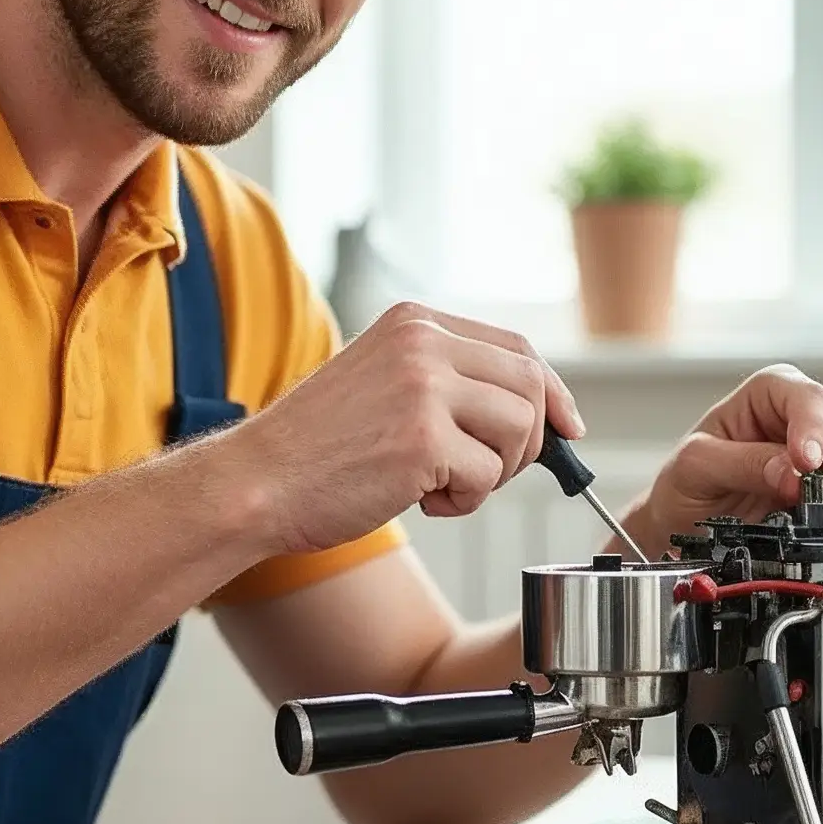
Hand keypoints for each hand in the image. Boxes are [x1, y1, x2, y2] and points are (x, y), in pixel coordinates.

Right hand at [212, 301, 582, 554]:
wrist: (256, 483)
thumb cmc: (315, 449)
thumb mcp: (382, 382)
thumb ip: (444, 379)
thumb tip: (534, 410)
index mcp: (413, 322)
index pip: (516, 347)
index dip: (551, 392)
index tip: (565, 427)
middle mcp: (422, 343)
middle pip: (531, 384)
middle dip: (527, 440)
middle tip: (486, 472)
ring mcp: (424, 388)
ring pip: (520, 429)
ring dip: (493, 472)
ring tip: (442, 484)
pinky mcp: (423, 439)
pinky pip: (487, 475)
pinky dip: (465, 500)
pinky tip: (422, 501)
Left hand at [623, 365, 822, 554]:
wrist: (679, 527)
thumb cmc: (684, 483)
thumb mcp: (695, 467)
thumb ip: (742, 464)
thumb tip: (791, 474)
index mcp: (763, 399)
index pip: (801, 395)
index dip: (810, 424)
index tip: (805, 459)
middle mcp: (797, 423)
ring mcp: (818, 458)